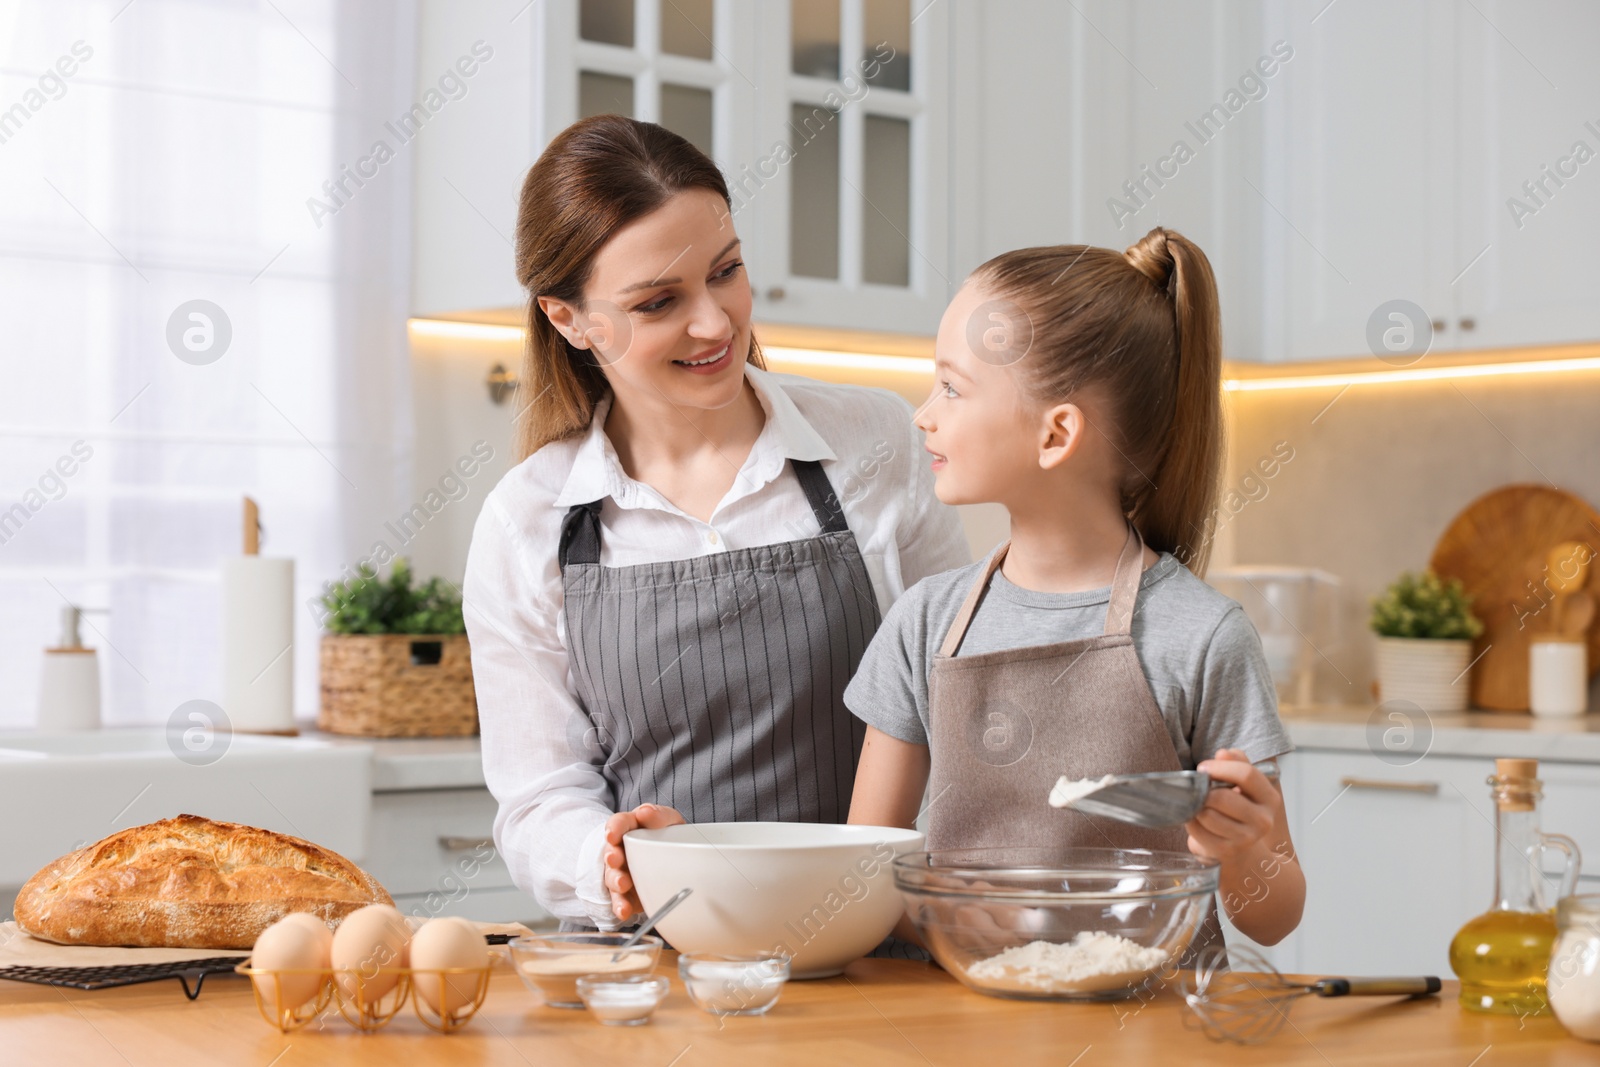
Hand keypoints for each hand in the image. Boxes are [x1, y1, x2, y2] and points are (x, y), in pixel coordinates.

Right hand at [601, 803, 684, 921]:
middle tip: (615, 859)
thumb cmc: (667, 836)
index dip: (614, 828)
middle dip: (612, 856)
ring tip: (623, 884)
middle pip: (611, 852)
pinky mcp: (627, 895)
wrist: (675, 863)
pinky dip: (621, 906)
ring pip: (612, 878)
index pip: (618, 824)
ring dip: (616, 881)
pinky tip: (624, 910)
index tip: (612, 835)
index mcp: (630, 829)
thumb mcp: (668, 821)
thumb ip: (658, 815)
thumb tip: (646, 812)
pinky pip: (620, 901)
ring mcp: (622, 873)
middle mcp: (621, 851)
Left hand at [1184, 749, 1277, 862]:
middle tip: (1198, 789)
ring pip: (1208, 814)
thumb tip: (1223, 753)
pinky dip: (1191, 822)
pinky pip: (1198, 831)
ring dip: (1195, 807)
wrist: (1243, 848)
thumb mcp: (1243, 784)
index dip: (1219, 768)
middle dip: (1203, 790)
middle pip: (1222, 797)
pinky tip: (1195, 819)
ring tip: (1197, 805)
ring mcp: (1246, 839)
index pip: (1246, 774)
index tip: (1203, 768)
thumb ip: (1237, 763)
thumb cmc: (1238, 808)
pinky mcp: (1227, 852)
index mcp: (1269, 798)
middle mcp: (1263, 820)